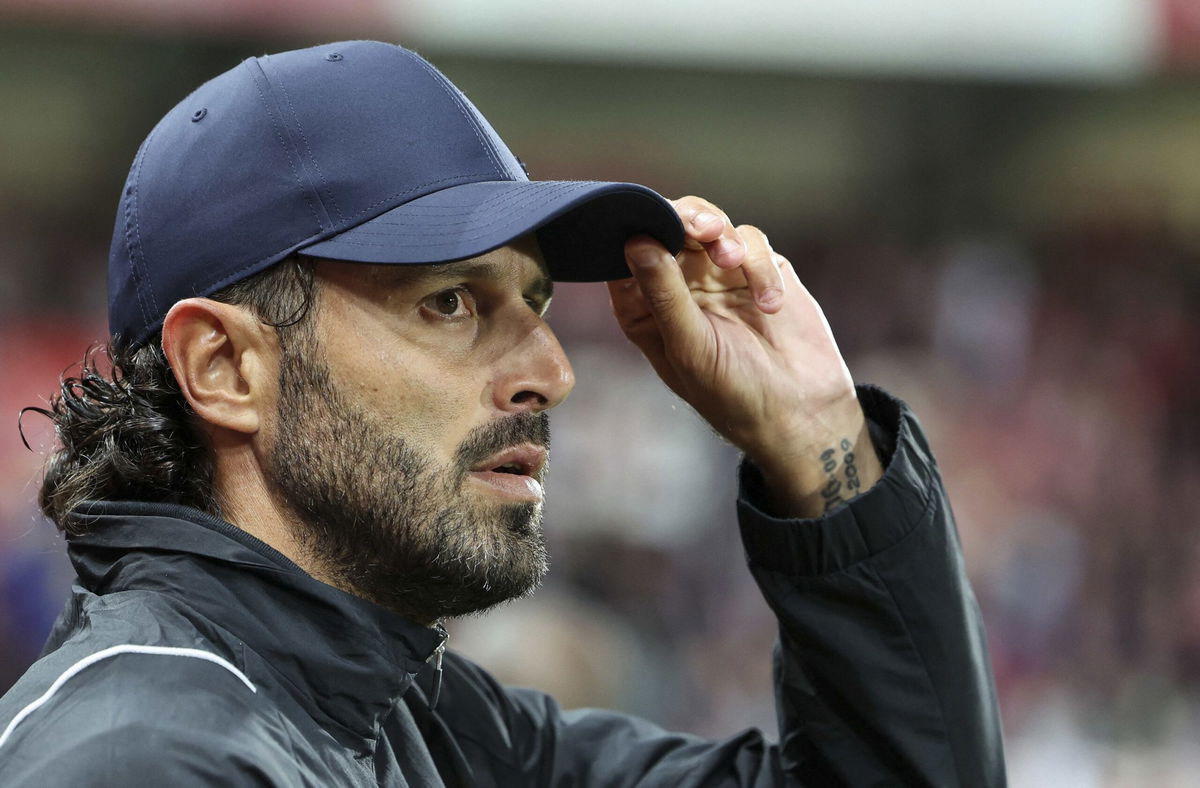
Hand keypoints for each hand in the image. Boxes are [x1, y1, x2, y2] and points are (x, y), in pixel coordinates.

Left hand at [606, 196, 882, 517]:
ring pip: (712, 225)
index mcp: (644, 306)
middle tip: (704, 227)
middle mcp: (678, 286)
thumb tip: (635, 241)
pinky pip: (753, 244)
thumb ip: (663, 293)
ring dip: (723, 236)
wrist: (799, 413)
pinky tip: (770, 303)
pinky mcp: (759, 271)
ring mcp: (719, 276)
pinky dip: (760, 265)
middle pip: (671, 225)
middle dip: (686, 219)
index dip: (638, 229)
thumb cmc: (732, 394)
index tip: (655, 225)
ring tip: (731, 259)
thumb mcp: (690, 347)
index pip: (628, 253)